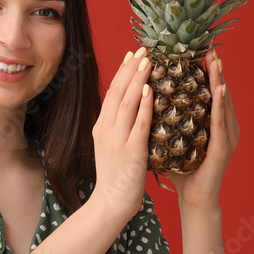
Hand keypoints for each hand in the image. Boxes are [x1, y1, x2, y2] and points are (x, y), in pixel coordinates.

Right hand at [92, 48, 152, 219]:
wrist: (110, 203)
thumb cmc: (116, 178)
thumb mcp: (111, 148)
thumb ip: (118, 128)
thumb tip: (131, 111)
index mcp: (101, 127)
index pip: (112, 93)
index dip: (122, 72)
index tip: (132, 55)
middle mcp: (106, 129)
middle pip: (118, 92)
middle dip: (131, 69)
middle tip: (143, 49)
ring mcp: (117, 139)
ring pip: (127, 102)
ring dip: (138, 79)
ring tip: (149, 61)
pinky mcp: (131, 151)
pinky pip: (139, 122)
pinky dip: (145, 104)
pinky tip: (152, 90)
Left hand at [169, 49, 239, 210]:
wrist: (193, 199)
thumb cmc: (183, 171)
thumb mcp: (172, 140)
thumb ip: (166, 123)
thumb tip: (146, 102)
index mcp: (210, 124)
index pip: (206, 93)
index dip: (202, 74)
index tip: (196, 52)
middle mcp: (223, 127)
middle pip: (218, 93)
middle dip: (214, 71)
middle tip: (210, 49)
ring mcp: (226, 137)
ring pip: (223, 103)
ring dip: (220, 81)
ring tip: (216, 62)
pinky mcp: (223, 148)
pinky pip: (221, 123)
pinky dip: (221, 105)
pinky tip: (219, 91)